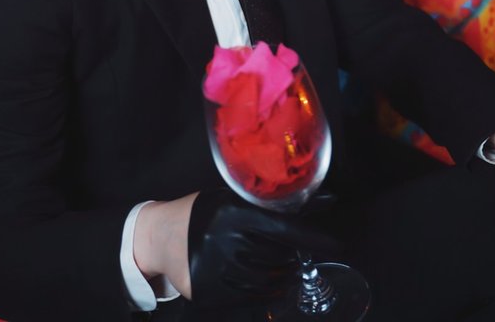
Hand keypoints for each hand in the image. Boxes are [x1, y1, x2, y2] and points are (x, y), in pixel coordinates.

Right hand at [187, 187, 337, 307]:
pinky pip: (250, 296)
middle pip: (279, 256)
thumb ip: (268, 204)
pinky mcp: (209, 290)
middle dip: (293, 257)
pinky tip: (272, 284)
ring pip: (268, 279)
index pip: (284, 228)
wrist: (158, 236)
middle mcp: (224, 240)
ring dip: (283, 275)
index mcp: (232, 213)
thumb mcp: (230, 199)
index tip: (336, 243)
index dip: (313, 237)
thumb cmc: (200, 212)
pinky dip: (268, 291)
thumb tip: (321, 201)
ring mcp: (216, 268)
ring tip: (285, 268)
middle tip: (296, 254)